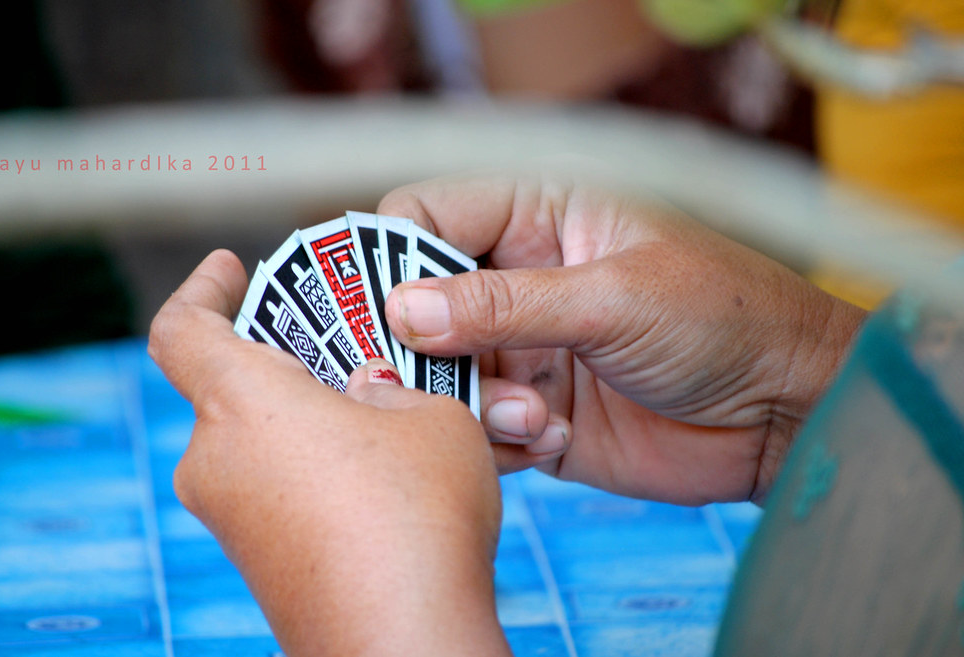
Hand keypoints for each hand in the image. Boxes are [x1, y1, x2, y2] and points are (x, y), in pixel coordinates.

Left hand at [148, 250, 511, 656]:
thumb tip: (364, 395)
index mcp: (242, 402)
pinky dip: (320, 472)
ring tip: (396, 422)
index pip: (182, 328)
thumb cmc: (416, 517)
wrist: (404, 644)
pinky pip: (279, 492)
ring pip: (266, 443)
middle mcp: (215, 461)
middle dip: (294, 366)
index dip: (203, 288)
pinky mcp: (258, 563)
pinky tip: (388, 480)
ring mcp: (231, 520)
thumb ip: (390, 387)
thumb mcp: (429, 416)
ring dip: (318, 424)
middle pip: (235, 387)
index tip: (231, 267)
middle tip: (355, 354)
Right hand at [380, 170, 866, 503]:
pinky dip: (502, 441)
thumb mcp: (614, 298)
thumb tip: (400, 309)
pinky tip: (557, 437)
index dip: (391, 259)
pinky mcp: (535, 412)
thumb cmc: (723, 319)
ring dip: (470, 404)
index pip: (426, 218)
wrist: (785, 411)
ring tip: (534, 415)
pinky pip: (479, 429)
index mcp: (536, 216)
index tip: (384, 313)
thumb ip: (506, 305)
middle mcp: (518, 280)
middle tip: (429, 382)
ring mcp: (523, 349)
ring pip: (439, 375)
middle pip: (417, 305)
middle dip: (419, 349)